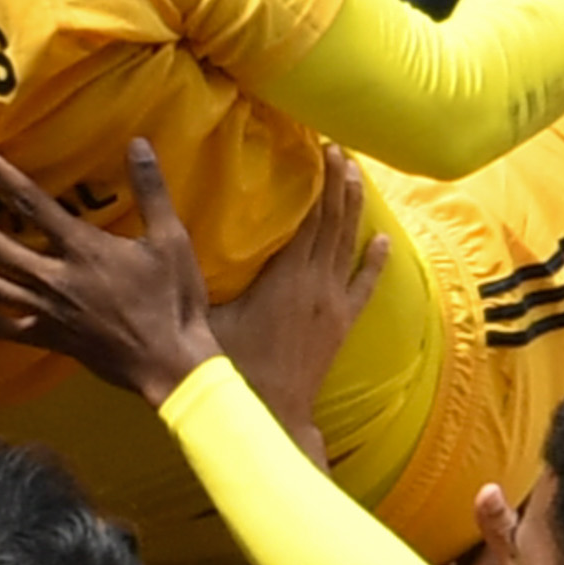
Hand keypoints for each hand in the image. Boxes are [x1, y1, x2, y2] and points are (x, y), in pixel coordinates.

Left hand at [0, 139, 220, 406]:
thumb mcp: (171, 239)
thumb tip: (138, 143)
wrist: (170, 364)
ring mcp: (48, 310)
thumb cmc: (174, 300)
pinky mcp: (52, 338)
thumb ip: (151, 189)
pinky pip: (12, 327)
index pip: (31, 202)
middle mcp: (54, 277)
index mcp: (81, 248)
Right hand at [209, 150, 383, 443]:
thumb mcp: (209, 315)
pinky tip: (383, 241)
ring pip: (348, 245)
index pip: (309, 218)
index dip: (317, 183)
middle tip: (340, 151)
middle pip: (333, 222)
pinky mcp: (342, 324)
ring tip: (357, 176)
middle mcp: (317, 283)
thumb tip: (179, 242)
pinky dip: (374, 262)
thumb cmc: (233, 366)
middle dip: (338, 184)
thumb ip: (201, 278)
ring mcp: (334, 303)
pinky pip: (364, 286)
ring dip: (354, 209)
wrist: (272, 413)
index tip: (319, 151)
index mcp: (287, 275)